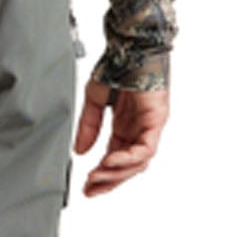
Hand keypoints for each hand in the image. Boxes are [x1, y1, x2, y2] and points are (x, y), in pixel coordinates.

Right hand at [73, 78, 168, 197]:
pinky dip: (127, 158)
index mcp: (125, 127)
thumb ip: (88, 127)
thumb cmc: (116, 67)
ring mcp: (149, 127)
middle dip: (108, 181)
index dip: (102, 175)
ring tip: (96, 177)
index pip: (116, 160)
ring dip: (116, 173)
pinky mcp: (156, 120)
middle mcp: (139, 130)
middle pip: (128, 167)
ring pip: (138, 163)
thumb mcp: (94, 101)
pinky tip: (109, 162)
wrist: (130, 47)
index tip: (87, 187)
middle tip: (90, 189)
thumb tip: (80, 152)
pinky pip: (145, 148)